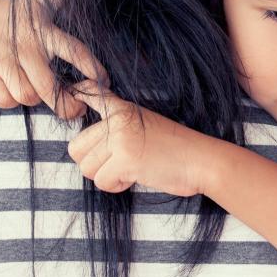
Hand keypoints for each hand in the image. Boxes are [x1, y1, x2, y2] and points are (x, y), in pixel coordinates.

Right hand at [0, 0, 106, 117]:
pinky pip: (4, 100)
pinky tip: (15, 92)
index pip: (73, 49)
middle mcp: (26, 46)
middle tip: (76, 110)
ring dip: (35, 100)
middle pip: (48, 86)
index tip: (103, 81)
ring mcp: (4, 60)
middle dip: (65, 104)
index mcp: (44, 31)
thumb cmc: (17, 13)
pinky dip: (12, 101)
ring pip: (27, 95)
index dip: (90, 67)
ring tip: (38, 93)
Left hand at [68, 82, 214, 196]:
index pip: (92, 95)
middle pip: (77, 147)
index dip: (78, 92)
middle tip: (115, 164)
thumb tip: (85, 148)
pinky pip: (101, 181)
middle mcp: (118, 120)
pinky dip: (116, 186)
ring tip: (130, 170)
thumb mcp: (146, 126)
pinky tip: (135, 177)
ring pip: (87, 168)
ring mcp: (120, 138)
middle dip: (92, 163)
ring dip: (106, 176)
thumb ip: (118, 130)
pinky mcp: (124, 159)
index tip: (75, 90)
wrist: (201, 160)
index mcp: (123, 109)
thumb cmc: (176, 149)